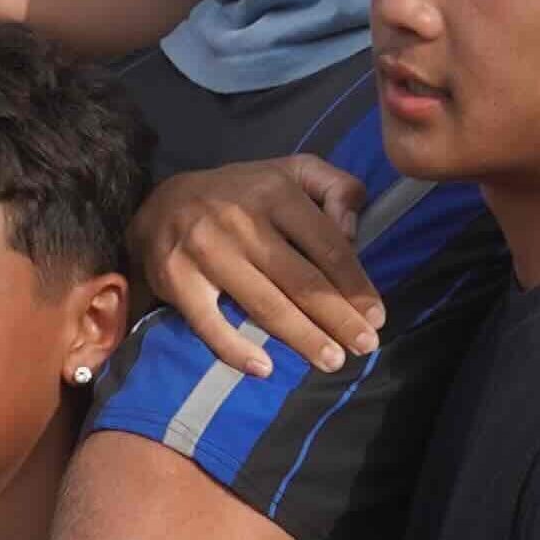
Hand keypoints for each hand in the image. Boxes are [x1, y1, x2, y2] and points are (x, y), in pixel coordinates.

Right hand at [129, 154, 372, 376]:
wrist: (162, 202)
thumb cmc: (243, 194)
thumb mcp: (293, 171)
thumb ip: (337, 188)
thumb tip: (354, 233)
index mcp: (276, 192)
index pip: (326, 244)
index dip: (354, 284)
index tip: (376, 316)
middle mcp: (241, 220)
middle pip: (300, 280)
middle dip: (338, 318)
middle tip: (365, 346)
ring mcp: (206, 251)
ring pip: (264, 304)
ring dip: (302, 338)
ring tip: (331, 360)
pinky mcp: (177, 279)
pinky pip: (210, 323)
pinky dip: (236, 349)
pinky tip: (264, 369)